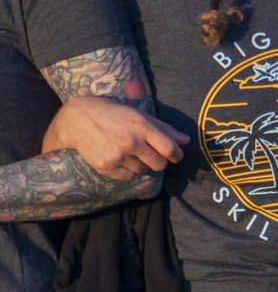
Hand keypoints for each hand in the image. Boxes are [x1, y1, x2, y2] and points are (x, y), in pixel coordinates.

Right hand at [40, 96, 186, 179]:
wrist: (77, 120)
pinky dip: (128, 171)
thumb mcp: (139, 115)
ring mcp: (117, 155)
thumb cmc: (113, 114)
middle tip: (152, 155)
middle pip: (159, 164)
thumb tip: (186, 141)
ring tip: (132, 154)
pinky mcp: (105, 166)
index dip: (177, 156)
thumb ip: (164, 129)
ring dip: (142, 165)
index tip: (176, 157)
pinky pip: (127, 177)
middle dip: (160, 162)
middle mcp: (131, 142)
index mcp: (142, 127)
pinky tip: (121, 160)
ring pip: (143, 171)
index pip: (169, 149)